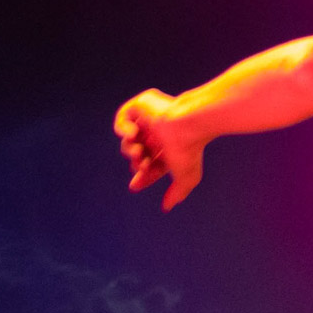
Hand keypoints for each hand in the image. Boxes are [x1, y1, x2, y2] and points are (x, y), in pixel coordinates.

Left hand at [114, 89, 205, 210]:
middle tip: (142, 164)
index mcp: (170, 147)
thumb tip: (167, 208)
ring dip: (129, 149)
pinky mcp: (143, 104)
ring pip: (129, 138)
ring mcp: (151, 118)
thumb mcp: (186, 178)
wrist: (188, 124)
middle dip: (136, 162)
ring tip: (138, 150)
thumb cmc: (190, 150)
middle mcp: (160, 133)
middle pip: (137, 153)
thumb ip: (177, 193)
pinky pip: (123, 117)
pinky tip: (133, 133)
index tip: (134, 187)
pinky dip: (122, 128)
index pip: (151, 164)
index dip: (142, 176)